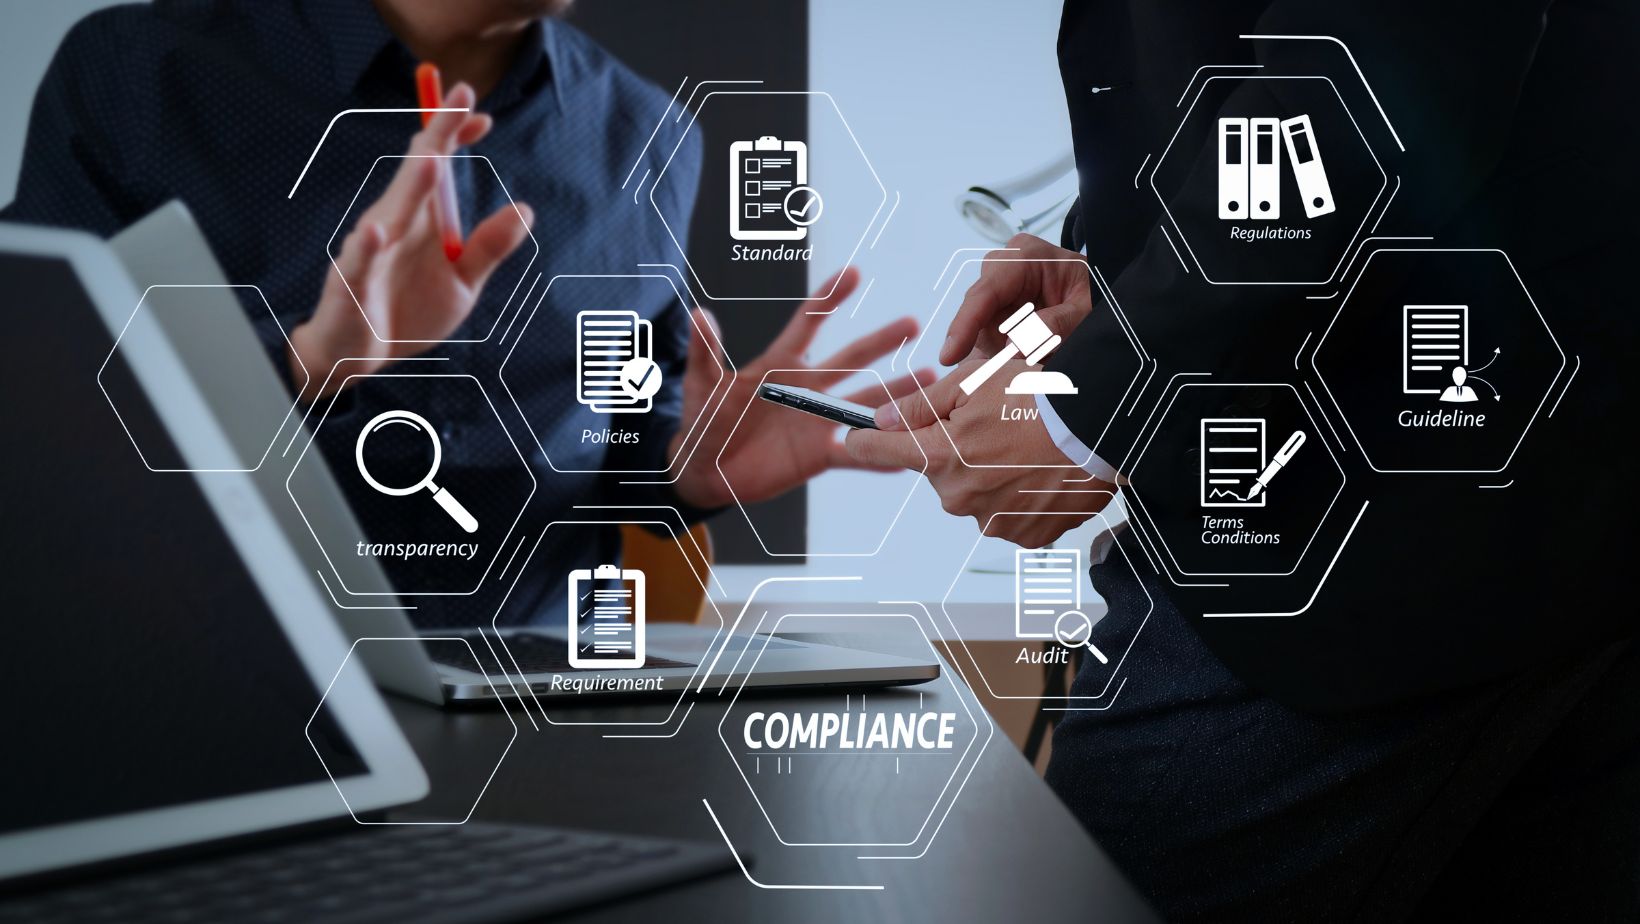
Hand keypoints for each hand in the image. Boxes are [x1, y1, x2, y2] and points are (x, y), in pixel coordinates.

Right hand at [287, 82, 535, 399]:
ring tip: (432, 158)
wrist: (359, 356)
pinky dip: (367, 248)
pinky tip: (376, 232)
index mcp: (419, 220)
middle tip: (458, 100)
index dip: (456, 139)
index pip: (437, 168)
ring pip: (391, 211)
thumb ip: (489, 247)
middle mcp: (394, 224)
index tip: (483, 117)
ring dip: (411, 185)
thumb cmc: (406, 312)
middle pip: (417, 173)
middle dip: (438, 137)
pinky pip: (359, 263)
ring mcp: (371, 251)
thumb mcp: (461, 282)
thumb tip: (526, 210)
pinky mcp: (352, 284)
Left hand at [670, 267, 934, 508]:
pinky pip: (856, 455)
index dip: (829, 298)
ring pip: (863, 404)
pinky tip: (910, 451)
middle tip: (912, 323)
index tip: (853, 273)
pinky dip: (881, 456)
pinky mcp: (820, 455)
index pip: (809, 323)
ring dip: (896, 394)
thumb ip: (704, 353)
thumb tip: (698, 315)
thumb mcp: (701, 387)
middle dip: (880, 341)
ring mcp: (817, 422)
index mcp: (780, 364)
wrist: (707, 472)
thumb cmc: (703, 422)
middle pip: (850, 359)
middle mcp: (807, 388)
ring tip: (929, 381)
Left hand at [845, 355, 1114, 546]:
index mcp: (941, 457)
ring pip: (972, 493)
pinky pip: (1005, 513)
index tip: (851, 438)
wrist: (1104, 430)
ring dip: (986, 472)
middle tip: (989, 423)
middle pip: (935, 472)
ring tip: (1022, 446)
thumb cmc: (1043, 397)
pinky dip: (1015, 494)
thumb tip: (880, 419)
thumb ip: (921, 405)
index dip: (865, 440)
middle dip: (952, 449)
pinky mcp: (1025, 536)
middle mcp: (960, 498)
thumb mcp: (976, 383)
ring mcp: (993, 522)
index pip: (881, 451)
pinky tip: (1037, 471)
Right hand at [939, 233, 1093, 365]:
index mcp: (1025, 256)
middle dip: (984, 343)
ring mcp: (1000, 291)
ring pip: (979, 329)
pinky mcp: (999, 311)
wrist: (1107, 296)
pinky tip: (1016, 365)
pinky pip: (989, 338)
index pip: (985, 291)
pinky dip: (1001, 356)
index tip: (950, 355)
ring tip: (1025, 363)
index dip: (964, 324)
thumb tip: (1012, 350)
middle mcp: (1006, 268)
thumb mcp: (1084, 312)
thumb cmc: (1098, 296)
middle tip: (997, 371)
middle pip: (976, 310)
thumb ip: (1052, 327)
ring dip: (996, 353)